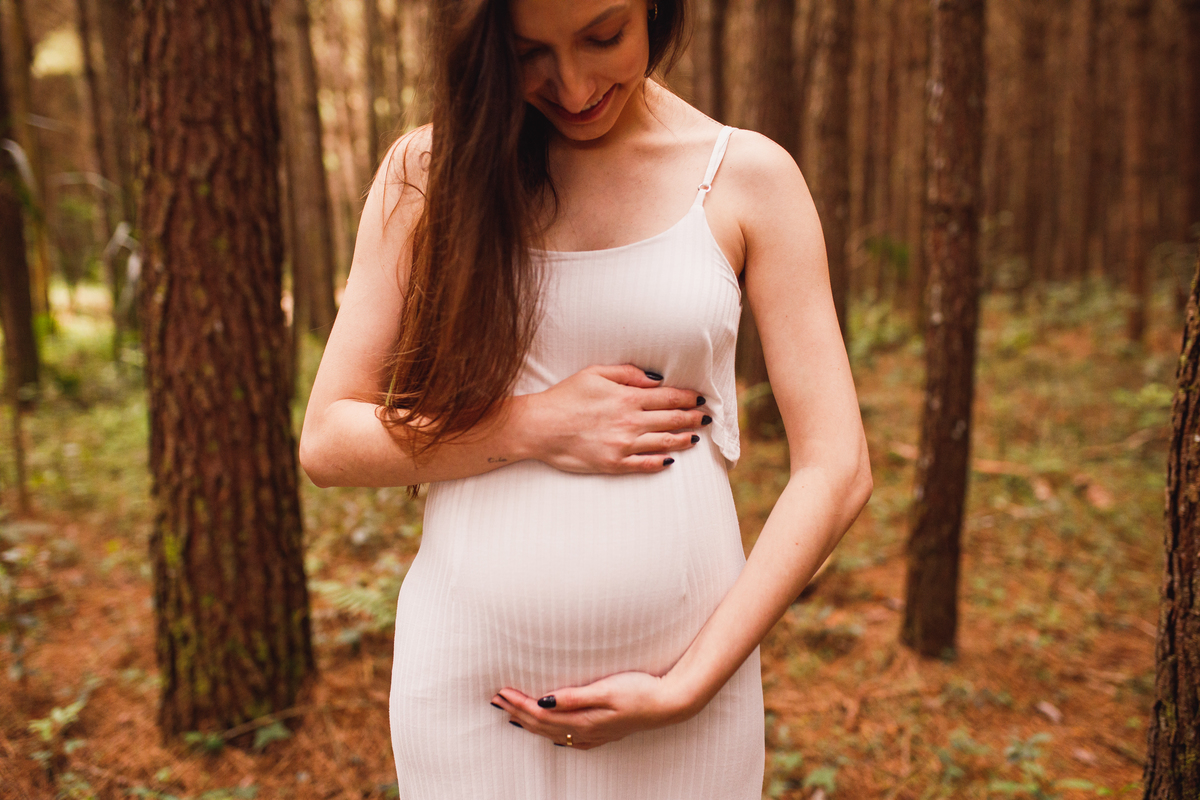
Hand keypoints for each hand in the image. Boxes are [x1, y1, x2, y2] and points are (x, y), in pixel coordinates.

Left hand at [491, 671, 694, 750]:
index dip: (518, 702)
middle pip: (541, 725)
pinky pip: (568, 738)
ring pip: (551, 732)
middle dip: (516, 711)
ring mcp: (594, 735)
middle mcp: (584, 731)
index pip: (540, 713)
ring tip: (510, 713)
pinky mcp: (602, 733)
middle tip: (496, 699)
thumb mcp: (606, 689)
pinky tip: (549, 732)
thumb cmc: (640, 691)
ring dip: (528, 722)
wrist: (669, 703)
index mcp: (583, 719)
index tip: (500, 691)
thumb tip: (544, 701)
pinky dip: (551, 734)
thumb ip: (574, 697)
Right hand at [522, 365, 709, 473]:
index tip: (701, 399)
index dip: (689, 398)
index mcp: (628, 398)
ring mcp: (624, 445)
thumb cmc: (565, 396)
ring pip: (664, 443)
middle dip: (693, 418)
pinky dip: (660, 463)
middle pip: (672, 420)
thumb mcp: (595, 373)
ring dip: (683, 439)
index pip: (670, 397)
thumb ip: (628, 374)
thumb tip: (656, 379)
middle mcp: (631, 422)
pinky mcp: (614, 464)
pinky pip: (644, 465)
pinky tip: (670, 461)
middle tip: (707, 418)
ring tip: (695, 437)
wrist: (539, 427)